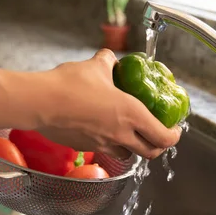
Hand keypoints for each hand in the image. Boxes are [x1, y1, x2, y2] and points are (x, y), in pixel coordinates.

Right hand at [38, 49, 180, 158]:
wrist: (41, 102)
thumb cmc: (70, 85)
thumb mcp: (95, 66)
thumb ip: (108, 61)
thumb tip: (111, 59)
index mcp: (131, 114)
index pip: (163, 137)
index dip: (173, 136)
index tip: (174, 129)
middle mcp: (121, 134)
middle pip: (150, 152)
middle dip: (158, 146)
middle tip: (157, 134)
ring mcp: (102, 144)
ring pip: (128, 155)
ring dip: (134, 148)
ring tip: (131, 134)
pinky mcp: (85, 147)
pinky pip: (104, 151)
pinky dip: (110, 145)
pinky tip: (103, 131)